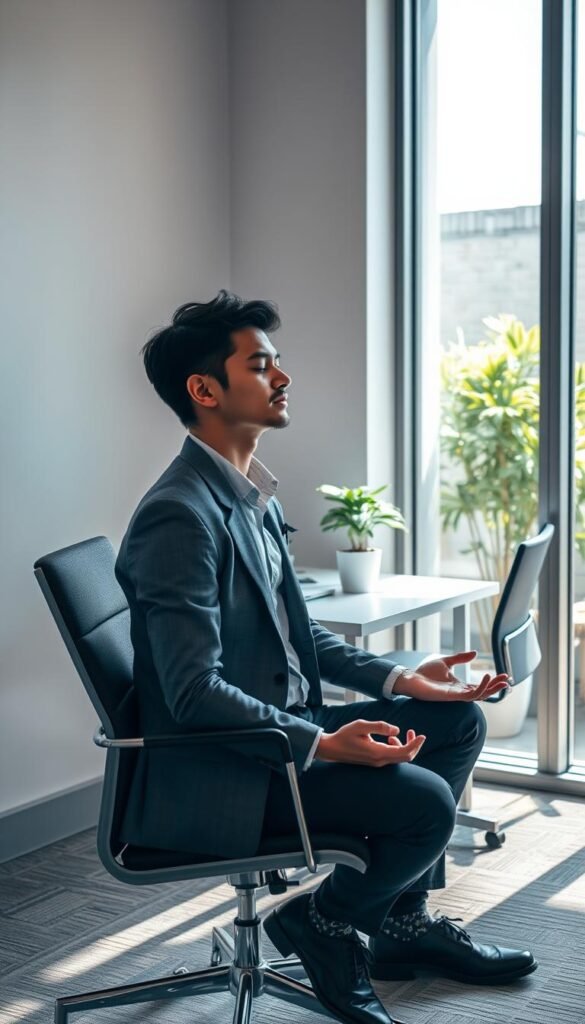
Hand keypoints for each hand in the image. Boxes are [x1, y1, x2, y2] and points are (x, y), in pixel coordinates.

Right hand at [316, 719, 425, 766]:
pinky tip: (391, 739)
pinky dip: (397, 747)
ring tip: (404, 733)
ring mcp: (378, 763)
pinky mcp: (375, 762)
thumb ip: (380, 726)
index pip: (405, 752)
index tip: (422, 735)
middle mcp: (380, 761)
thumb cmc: (345, 735)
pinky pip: (392, 757)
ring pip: (399, 758)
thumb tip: (397, 730)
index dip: (416, 744)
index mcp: (378, 752)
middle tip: (414, 732)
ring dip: (405, 745)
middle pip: (406, 758)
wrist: (332, 749)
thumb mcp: (361, 726)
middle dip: (414, 745)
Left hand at [393, 650, 509, 701]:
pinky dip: (479, 688)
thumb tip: (475, 653)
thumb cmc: (425, 672)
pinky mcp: (451, 696)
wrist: (411, 677)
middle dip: (496, 687)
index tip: (504, 675)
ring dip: (491, 688)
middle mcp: (459, 692)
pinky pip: (469, 695)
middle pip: (483, 692)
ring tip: (500, 679)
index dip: (492, 682)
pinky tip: (485, 678)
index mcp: (459, 686)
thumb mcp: (446, 661)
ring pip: (479, 696)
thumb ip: (461, 658)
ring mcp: (455, 695)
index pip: (480, 686)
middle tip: (508, 679)